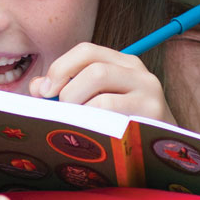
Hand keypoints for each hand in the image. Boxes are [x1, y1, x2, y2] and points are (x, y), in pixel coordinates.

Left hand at [28, 42, 170, 122]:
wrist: (161, 149)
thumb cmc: (122, 125)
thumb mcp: (97, 101)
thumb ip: (67, 89)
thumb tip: (38, 88)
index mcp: (123, 63)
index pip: (86, 51)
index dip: (60, 67)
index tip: (44, 91)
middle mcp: (138, 72)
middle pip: (93, 67)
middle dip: (67, 90)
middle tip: (60, 110)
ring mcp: (148, 91)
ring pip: (101, 86)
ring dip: (78, 105)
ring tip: (76, 123)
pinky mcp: (151, 113)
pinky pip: (110, 110)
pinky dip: (91, 119)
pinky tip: (90, 132)